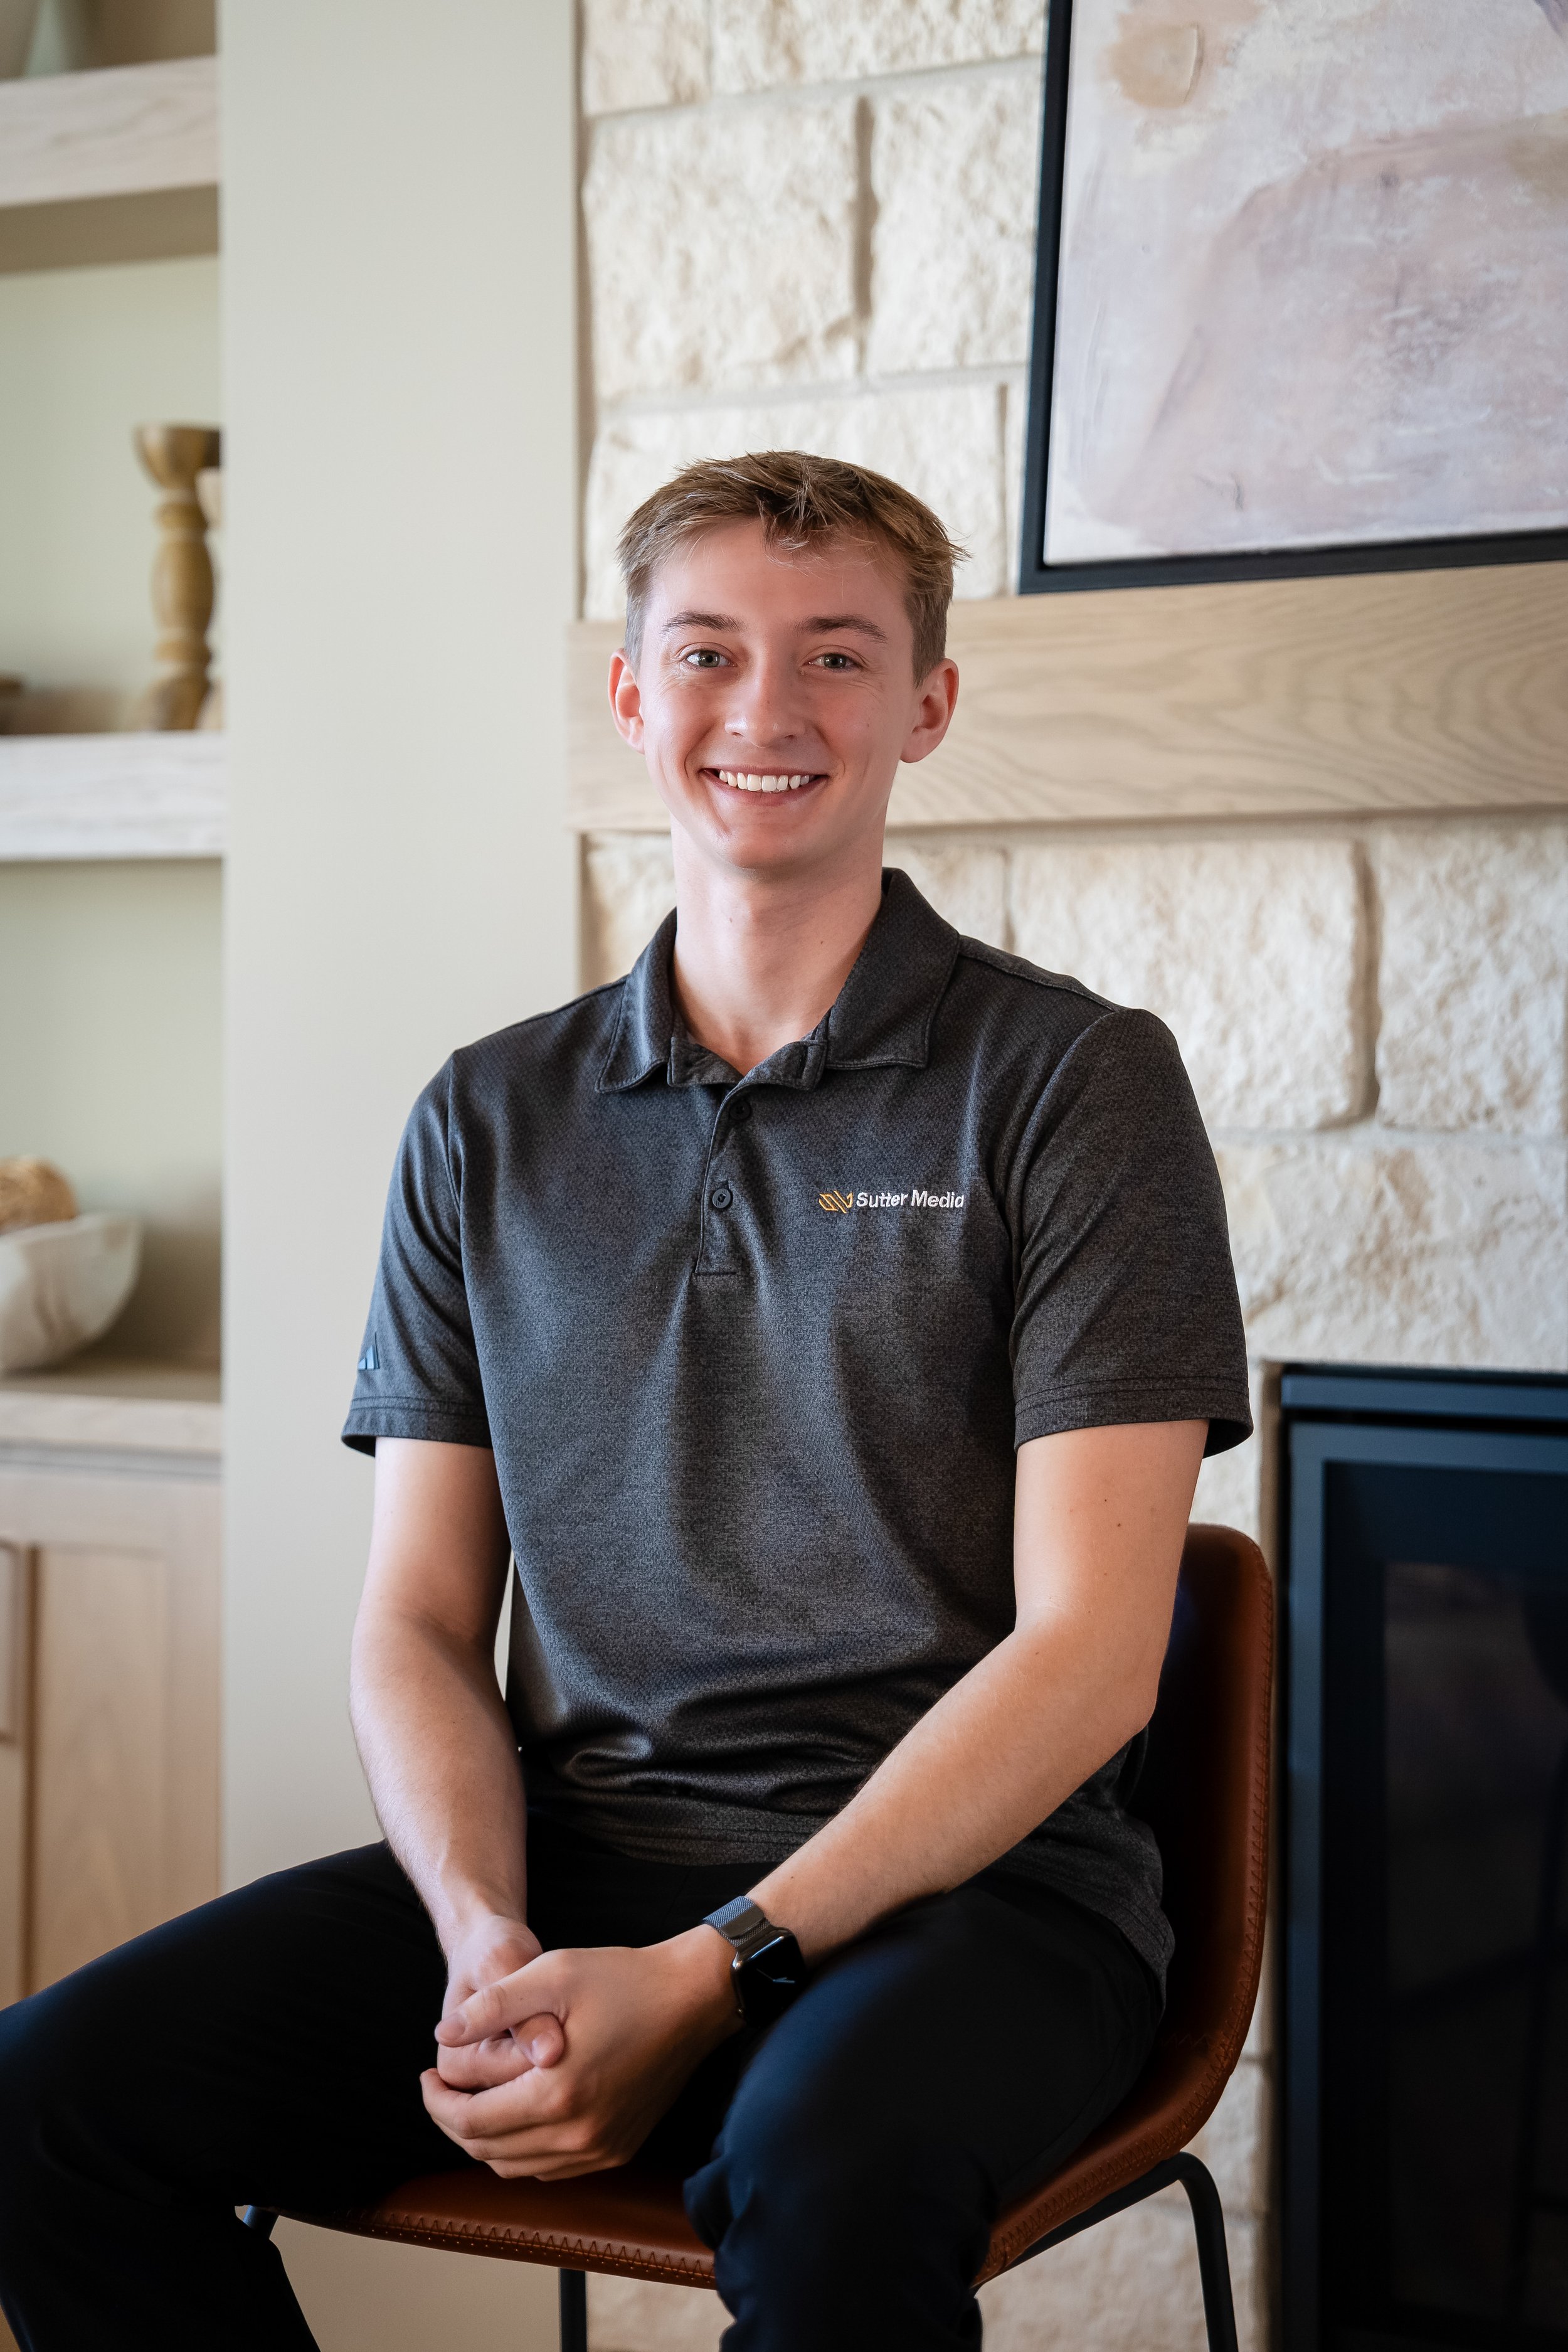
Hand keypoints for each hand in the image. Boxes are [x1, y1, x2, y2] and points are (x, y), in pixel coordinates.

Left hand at [422, 1928, 737, 2177]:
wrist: (693, 1998)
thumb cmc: (623, 1979)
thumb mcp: (552, 1972)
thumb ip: (493, 2006)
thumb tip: (443, 2036)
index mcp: (557, 2095)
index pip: (471, 2122)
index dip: (437, 2101)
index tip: (427, 2075)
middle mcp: (579, 2136)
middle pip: (488, 2151)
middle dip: (454, 2121)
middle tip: (442, 2088)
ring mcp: (602, 2149)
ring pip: (518, 2167)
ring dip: (485, 2139)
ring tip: (473, 2098)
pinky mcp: (618, 2150)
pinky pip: (552, 2168)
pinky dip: (523, 2149)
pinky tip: (517, 2112)